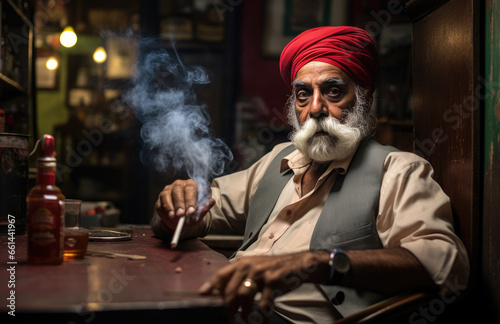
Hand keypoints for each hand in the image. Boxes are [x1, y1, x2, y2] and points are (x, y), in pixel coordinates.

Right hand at [155, 179, 214, 231]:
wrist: (181, 220)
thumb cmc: (192, 213)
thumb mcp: (200, 212)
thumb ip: (205, 207)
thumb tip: (212, 201)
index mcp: (191, 184)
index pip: (191, 189)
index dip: (191, 200)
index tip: (191, 211)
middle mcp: (179, 184)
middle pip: (178, 190)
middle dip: (179, 204)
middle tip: (181, 215)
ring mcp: (169, 189)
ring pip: (167, 195)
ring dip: (170, 207)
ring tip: (173, 217)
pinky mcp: (161, 197)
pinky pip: (160, 202)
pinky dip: (164, 210)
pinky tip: (169, 216)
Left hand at [198, 251, 328, 321]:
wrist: (299, 264)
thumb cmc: (273, 269)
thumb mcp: (254, 268)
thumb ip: (239, 277)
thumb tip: (222, 293)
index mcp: (242, 263)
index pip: (222, 273)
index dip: (212, 284)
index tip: (202, 294)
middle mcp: (249, 266)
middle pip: (231, 289)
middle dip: (227, 307)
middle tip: (227, 319)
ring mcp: (261, 273)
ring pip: (244, 296)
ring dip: (243, 313)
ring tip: (245, 322)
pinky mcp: (273, 281)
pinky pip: (263, 302)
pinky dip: (261, 315)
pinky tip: (262, 321)